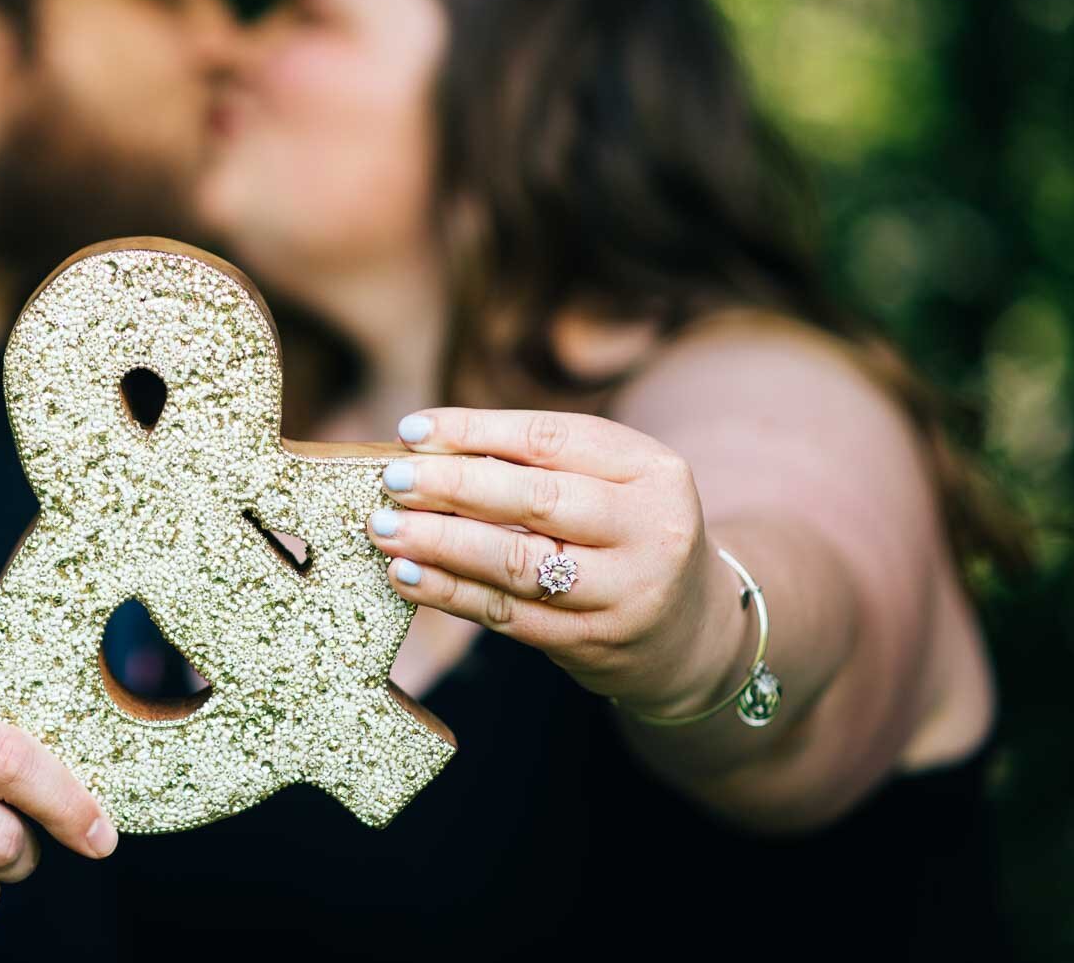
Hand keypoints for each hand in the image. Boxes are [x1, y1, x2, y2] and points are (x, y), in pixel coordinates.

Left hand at [367, 408, 740, 715]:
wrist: (690, 631)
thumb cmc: (625, 534)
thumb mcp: (611, 484)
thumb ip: (539, 464)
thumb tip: (426, 447)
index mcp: (651, 469)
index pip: (551, 440)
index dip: (474, 431)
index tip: (412, 430)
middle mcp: (649, 529)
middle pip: (535, 499)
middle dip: (452, 486)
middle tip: (391, 479)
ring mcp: (626, 592)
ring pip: (517, 562)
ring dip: (439, 543)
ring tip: (383, 528)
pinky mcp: (595, 643)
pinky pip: (507, 615)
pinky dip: (448, 592)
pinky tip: (405, 575)